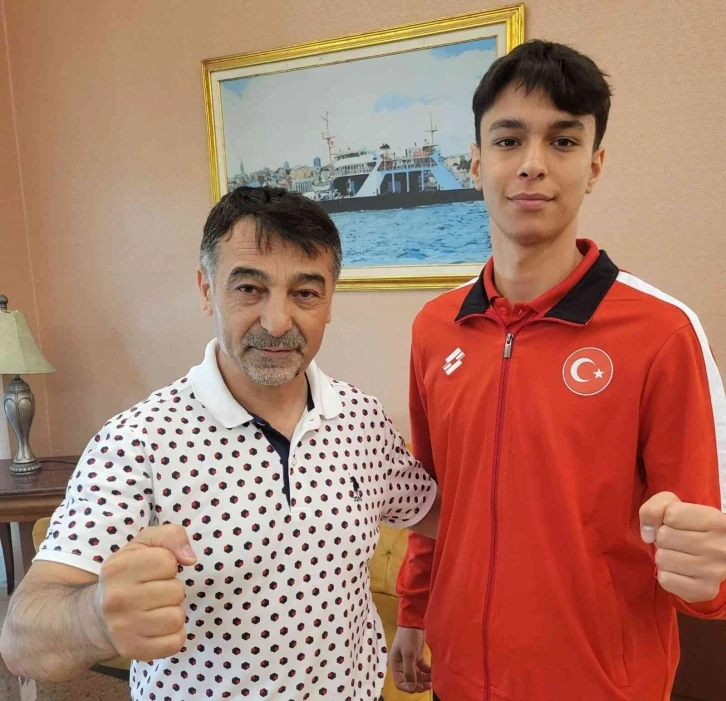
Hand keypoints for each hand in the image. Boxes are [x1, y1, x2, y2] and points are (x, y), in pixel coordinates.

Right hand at [95, 524, 195, 660]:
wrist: (96, 617)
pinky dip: (173, 635)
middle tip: (154, 592)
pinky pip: (175, 643)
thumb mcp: (144, 544)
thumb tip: (190, 558)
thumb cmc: (128, 574)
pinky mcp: (133, 651)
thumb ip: (171, 536)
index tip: (153, 571)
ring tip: (155, 608)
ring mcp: (122, 629)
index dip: (167, 564)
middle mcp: (116, 599)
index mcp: (117, 568)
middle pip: (176, 591)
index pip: (168, 562)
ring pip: (177, 618)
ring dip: (173, 612)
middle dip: (171, 589)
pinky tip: (158, 627)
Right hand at [389, 626, 431, 692]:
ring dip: (423, 679)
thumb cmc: (408, 637)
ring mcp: (409, 661)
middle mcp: (401, 665)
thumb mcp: (408, 654)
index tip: (419, 687)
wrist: (415, 621)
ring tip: (432, 680)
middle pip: (409, 681)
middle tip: (428, 685)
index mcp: (395, 665)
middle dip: (418, 684)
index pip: (400, 683)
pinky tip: (432, 672)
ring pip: (416, 676)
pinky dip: (427, 672)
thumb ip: (409, 672)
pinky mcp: (417, 657)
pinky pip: (422, 669)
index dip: (409, 688)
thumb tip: (411, 688)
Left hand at [640, 492, 725, 602]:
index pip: (671, 514)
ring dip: (664, 556)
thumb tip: (648, 534)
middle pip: (664, 537)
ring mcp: (714, 571)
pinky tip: (680, 571)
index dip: (666, 518)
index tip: (676, 524)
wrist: (714, 555)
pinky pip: (665, 580)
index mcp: (716, 520)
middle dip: (663, 538)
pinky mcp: (705, 591)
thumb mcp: (675, 506)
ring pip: (662, 559)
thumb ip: (656, 507)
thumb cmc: (690, 526)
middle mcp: (719, 547)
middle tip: (677, 542)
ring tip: (678, 555)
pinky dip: (667, 575)